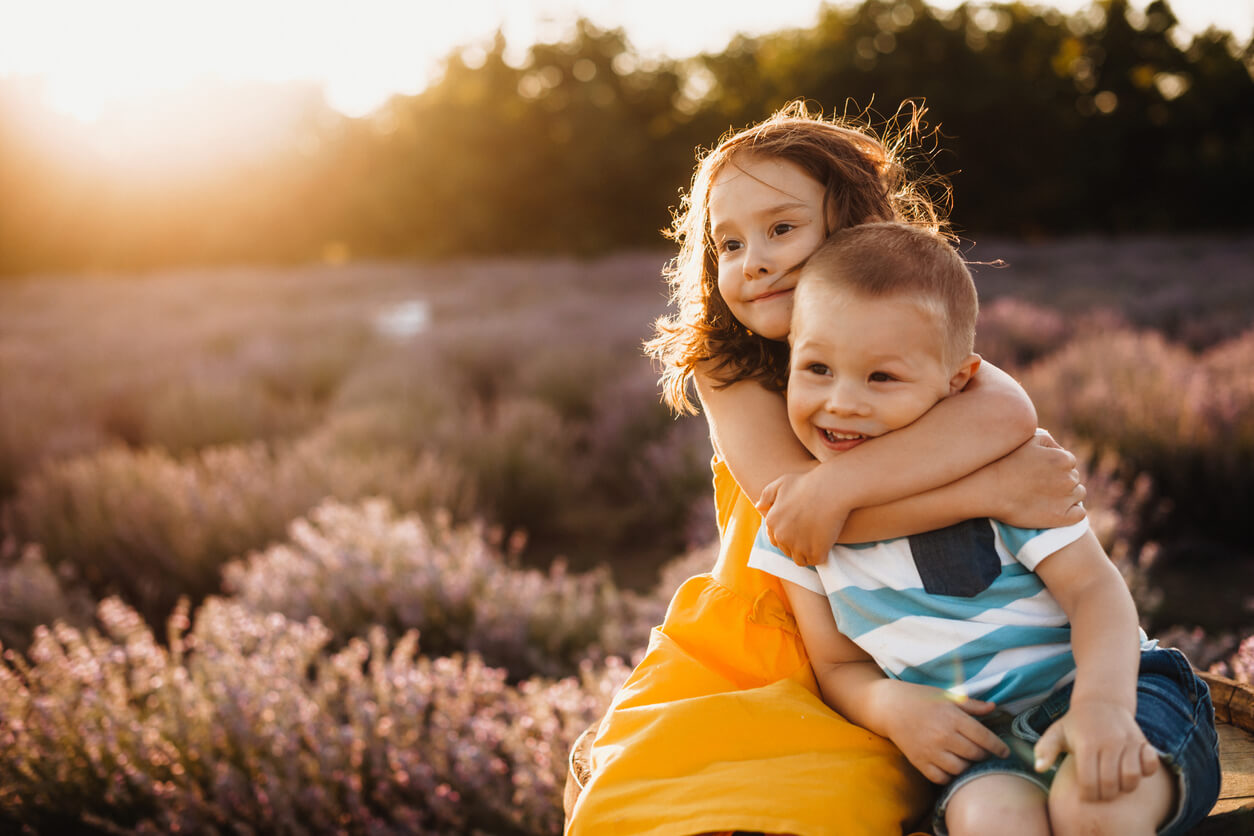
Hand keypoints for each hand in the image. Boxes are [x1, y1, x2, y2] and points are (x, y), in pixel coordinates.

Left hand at [756, 468, 844, 565]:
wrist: (830, 489)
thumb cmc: (807, 483)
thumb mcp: (781, 483)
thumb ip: (767, 495)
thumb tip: (759, 507)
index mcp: (772, 521)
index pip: (775, 539)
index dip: (787, 536)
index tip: (799, 530)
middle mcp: (781, 536)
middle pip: (787, 550)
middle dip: (797, 545)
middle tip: (811, 535)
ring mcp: (798, 546)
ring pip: (800, 559)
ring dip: (807, 553)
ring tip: (818, 542)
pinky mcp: (815, 552)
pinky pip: (815, 560)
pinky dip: (820, 555)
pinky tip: (826, 545)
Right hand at [877, 682, 1009, 783]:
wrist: (889, 706)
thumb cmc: (920, 698)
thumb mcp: (946, 696)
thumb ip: (971, 705)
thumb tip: (994, 707)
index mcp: (952, 717)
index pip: (984, 738)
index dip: (998, 747)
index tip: (1005, 752)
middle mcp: (943, 735)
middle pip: (975, 755)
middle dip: (984, 756)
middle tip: (985, 754)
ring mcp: (930, 750)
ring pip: (960, 769)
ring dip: (968, 767)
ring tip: (969, 761)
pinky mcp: (919, 761)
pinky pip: (941, 778)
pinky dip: (949, 777)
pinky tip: (952, 768)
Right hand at [982, 430, 1085, 528]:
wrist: (988, 491)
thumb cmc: (1003, 463)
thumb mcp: (1026, 441)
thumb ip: (1048, 440)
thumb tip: (1061, 449)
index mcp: (1063, 458)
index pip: (1069, 462)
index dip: (1055, 467)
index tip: (1040, 474)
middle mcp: (1069, 478)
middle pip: (1073, 478)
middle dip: (1060, 481)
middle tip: (1039, 486)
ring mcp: (1067, 498)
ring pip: (1078, 494)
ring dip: (1067, 495)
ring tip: (1045, 497)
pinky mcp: (1062, 517)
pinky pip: (1079, 514)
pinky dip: (1071, 512)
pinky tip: (1055, 509)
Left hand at [1033, 698, 1158, 801]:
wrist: (1101, 701)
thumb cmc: (1076, 723)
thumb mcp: (1056, 732)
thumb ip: (1045, 749)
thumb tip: (1038, 768)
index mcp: (1086, 744)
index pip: (1089, 783)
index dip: (1088, 795)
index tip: (1086, 795)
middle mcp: (1108, 742)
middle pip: (1111, 784)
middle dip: (1105, 795)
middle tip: (1100, 792)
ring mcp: (1127, 742)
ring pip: (1132, 778)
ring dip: (1125, 787)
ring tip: (1115, 783)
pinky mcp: (1143, 742)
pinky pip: (1151, 764)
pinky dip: (1146, 772)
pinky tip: (1132, 769)